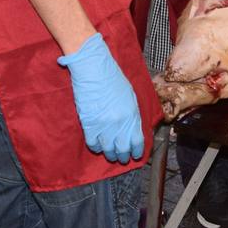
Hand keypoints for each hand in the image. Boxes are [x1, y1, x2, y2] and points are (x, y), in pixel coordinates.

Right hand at [57, 33, 144, 162]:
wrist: (94, 69)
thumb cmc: (112, 78)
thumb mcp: (130, 95)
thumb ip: (133, 113)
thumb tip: (134, 127)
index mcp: (133, 115)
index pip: (138, 141)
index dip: (137, 151)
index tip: (135, 155)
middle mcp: (120, 124)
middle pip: (123, 149)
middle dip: (123, 156)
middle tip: (122, 158)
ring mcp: (104, 126)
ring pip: (108, 150)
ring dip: (110, 154)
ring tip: (110, 154)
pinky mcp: (89, 124)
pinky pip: (93, 144)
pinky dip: (96, 147)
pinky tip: (98, 145)